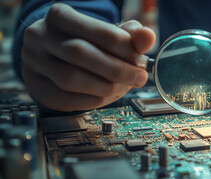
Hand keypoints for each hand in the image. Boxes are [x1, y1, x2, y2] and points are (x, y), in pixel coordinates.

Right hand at [22, 3, 154, 110]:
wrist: (54, 54)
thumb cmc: (86, 41)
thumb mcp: (108, 33)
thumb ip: (129, 36)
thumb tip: (147, 37)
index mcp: (60, 16)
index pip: (97, 30)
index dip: (124, 47)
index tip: (142, 60)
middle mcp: (40, 36)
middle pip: (80, 54)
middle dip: (117, 70)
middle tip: (139, 78)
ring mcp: (33, 62)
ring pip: (70, 79)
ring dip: (105, 87)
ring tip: (124, 87)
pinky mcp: (35, 86)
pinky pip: (64, 99)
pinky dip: (91, 101)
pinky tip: (107, 96)